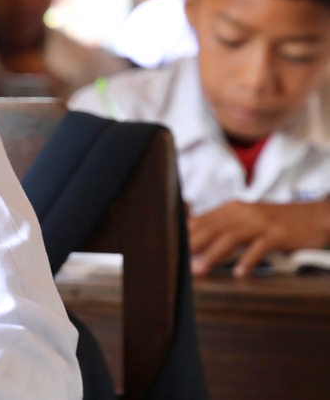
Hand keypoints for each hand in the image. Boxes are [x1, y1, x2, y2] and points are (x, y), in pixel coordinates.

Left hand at [188, 199, 329, 276]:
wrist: (315, 216)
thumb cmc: (275, 222)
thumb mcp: (245, 219)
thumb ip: (222, 226)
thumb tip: (193, 240)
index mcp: (231, 209)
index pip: (200, 221)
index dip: (183, 235)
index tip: (167, 250)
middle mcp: (242, 212)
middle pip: (210, 228)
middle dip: (191, 245)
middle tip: (174, 262)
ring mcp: (261, 222)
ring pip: (230, 237)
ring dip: (212, 254)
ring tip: (198, 271)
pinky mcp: (279, 233)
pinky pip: (260, 247)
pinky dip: (248, 260)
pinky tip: (239, 273)